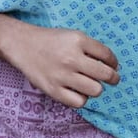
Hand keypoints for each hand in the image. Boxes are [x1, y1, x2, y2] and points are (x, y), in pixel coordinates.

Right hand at [3, 24, 119, 108]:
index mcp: (78, 40)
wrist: (23, 45)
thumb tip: (111, 66)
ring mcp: (62, 75)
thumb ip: (90, 48)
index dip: (114, 63)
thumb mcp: (72, 36)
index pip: (107, 55)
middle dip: (112, 78)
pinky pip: (79, 102)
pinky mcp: (54, 90)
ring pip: (95, 90)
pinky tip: (78, 91)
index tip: (113, 66)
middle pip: (105, 75)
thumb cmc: (51, 41)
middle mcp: (72, 58)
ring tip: (90, 84)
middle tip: (112, 79)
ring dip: (96, 88)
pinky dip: (82, 98)